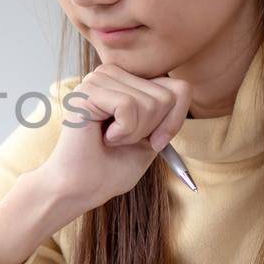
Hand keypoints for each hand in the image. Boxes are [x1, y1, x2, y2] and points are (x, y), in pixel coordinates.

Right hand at [38, 65, 191, 212]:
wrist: (81, 189)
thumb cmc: (112, 168)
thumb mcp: (153, 137)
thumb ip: (167, 110)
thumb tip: (181, 87)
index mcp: (127, 82)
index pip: (179, 88)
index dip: (174, 121)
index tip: (155, 143)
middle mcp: (111, 74)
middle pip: (165, 96)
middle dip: (151, 129)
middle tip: (122, 141)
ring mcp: (97, 80)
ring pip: (149, 102)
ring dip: (134, 133)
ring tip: (110, 139)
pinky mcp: (86, 93)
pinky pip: (128, 106)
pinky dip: (123, 131)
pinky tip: (103, 137)